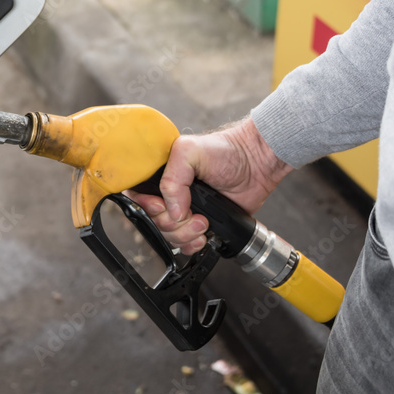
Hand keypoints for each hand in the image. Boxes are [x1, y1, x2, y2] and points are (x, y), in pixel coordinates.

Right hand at [126, 118, 290, 254]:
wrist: (256, 164)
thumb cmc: (226, 150)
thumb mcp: (189, 151)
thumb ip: (172, 179)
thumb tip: (173, 212)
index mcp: (161, 175)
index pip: (138, 197)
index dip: (147, 206)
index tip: (162, 205)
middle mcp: (170, 194)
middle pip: (154, 221)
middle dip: (172, 222)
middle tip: (191, 212)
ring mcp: (186, 210)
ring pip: (169, 235)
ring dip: (186, 234)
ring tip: (204, 221)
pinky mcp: (201, 224)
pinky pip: (186, 244)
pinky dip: (192, 244)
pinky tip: (203, 235)